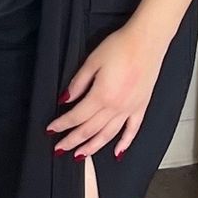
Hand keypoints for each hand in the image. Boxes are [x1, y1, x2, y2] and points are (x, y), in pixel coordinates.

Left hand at [47, 18, 165, 161]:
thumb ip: (78, 83)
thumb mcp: (92, 61)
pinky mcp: (141, 107)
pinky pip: (132, 131)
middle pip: (89, 130)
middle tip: (59, 149)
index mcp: (101, 95)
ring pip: (108, 135)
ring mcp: (130, 109)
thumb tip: (65, 99)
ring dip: (92, 147)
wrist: (147, 40)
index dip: (61, 125)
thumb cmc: (120, 46)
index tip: (51, 130)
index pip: (76, 116)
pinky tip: (117, 153)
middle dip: (72, 141)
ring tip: (79, 156)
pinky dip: (124, 143)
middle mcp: (116, 107)